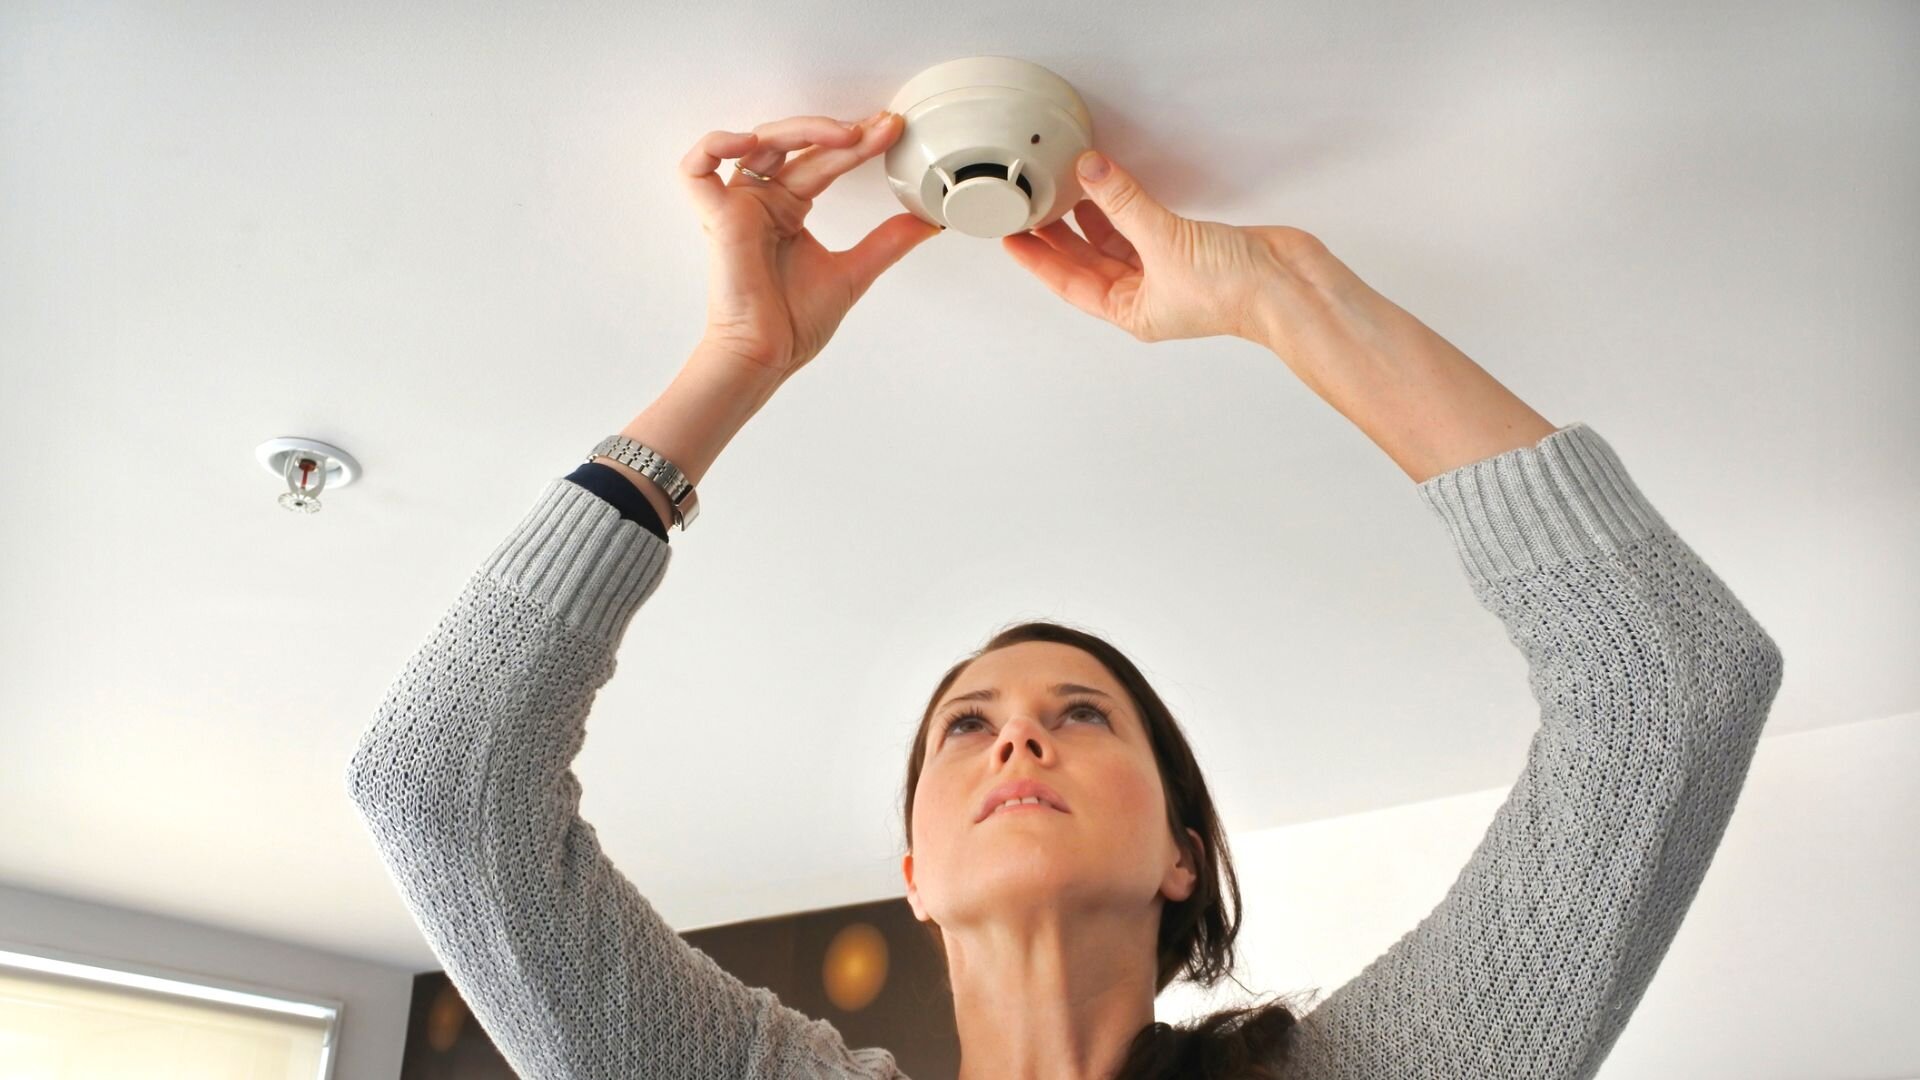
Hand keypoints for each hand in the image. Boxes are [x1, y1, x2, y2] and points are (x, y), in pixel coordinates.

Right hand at [680, 111, 944, 377]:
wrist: (768, 355)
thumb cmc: (792, 324)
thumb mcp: (854, 272)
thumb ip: (887, 242)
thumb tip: (926, 222)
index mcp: (788, 208)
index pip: (822, 160)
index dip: (856, 145)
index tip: (889, 131)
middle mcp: (762, 201)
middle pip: (797, 146)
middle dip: (840, 133)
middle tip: (878, 129)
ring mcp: (738, 206)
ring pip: (758, 142)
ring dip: (800, 129)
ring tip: (843, 136)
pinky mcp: (716, 217)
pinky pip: (697, 168)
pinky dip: (716, 145)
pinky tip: (751, 142)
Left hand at [1002, 151, 1318, 344]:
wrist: (1290, 286)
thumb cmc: (1235, 293)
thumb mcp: (1165, 243)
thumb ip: (1124, 203)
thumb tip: (1090, 172)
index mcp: (1131, 310)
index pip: (1068, 283)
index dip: (1038, 260)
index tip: (1011, 237)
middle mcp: (1147, 293)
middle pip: (1087, 262)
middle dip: (1059, 235)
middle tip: (1031, 208)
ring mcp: (1169, 269)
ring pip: (1117, 240)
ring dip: (1092, 216)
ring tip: (1065, 189)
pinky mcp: (1191, 244)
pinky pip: (1147, 222)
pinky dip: (1128, 204)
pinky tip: (1112, 186)